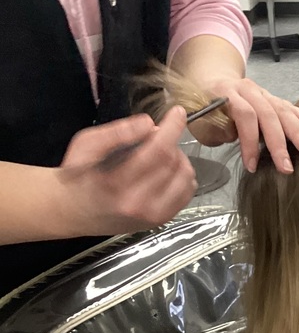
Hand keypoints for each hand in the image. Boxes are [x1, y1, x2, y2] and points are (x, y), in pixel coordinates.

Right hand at [56, 107, 197, 236]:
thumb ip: (116, 133)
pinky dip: (183, 175)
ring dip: (179, 158)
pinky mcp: (162, 220)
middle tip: (157, 135)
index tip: (178, 112)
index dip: (172, 128)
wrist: (76, 213)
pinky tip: (168, 170)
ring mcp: (153, 215)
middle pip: (173, 162)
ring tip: (160, 153)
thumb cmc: (78, 176)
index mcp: (117, 183)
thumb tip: (149, 123)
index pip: (158, 151)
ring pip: (185, 177)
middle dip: (170, 141)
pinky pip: (187, 192)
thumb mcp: (85, 146)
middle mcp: (139, 203)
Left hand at [187, 77, 298, 172]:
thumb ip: (215, 128)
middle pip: (268, 114)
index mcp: (227, 91)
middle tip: (287, 167)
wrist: (209, 78)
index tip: (251, 166)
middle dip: (279, 143)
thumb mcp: (199, 120)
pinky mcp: (271, 98)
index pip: (245, 115)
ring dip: (298, 132)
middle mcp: (248, 89)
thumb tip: (234, 135)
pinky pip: (287, 106)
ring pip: (282, 110)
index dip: (249, 141)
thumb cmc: (203, 106)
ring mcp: (262, 92)